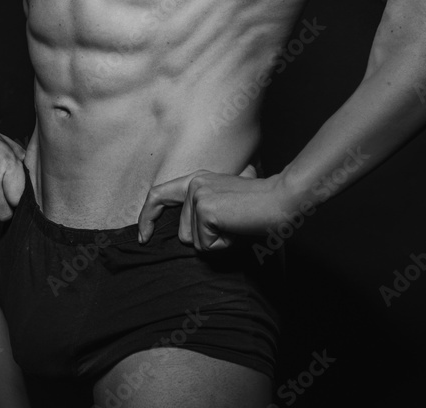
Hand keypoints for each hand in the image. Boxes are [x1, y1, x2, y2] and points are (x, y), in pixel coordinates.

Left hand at [137, 164, 282, 250]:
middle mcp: (194, 183)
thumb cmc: (260, 207)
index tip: (144, 237)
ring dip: (217, 242)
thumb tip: (189, 234)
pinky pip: (206, 246)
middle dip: (206, 240)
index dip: (147, 217)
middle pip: (181, 233)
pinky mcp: (204, 209)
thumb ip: (205, 210)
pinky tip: (237, 229)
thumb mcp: (226, 205)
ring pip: (194, 242)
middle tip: (233, 225)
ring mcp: (198, 194)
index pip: (159, 195)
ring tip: (237, 225)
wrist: (281, 200)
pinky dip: (224, 245)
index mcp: (197, 179)